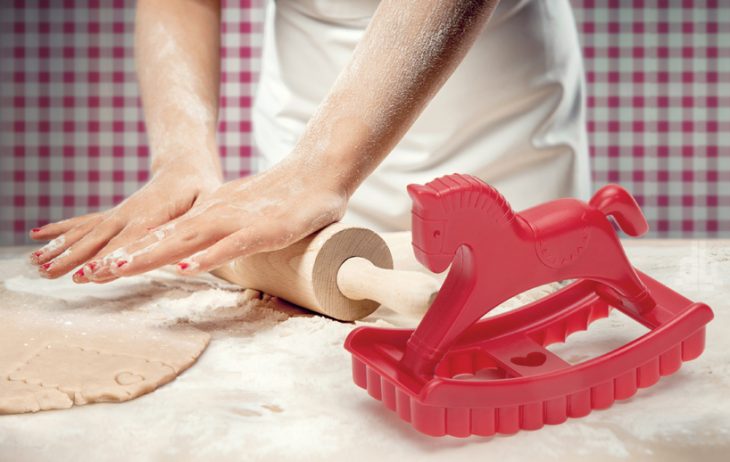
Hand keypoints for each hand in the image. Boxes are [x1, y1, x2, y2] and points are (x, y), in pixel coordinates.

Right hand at [29, 163, 221, 280]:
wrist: (186, 163)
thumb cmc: (202, 188)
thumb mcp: (208, 203)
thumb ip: (198, 225)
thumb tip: (186, 248)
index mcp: (151, 216)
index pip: (128, 242)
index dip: (110, 259)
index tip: (90, 274)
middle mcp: (128, 215)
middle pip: (97, 239)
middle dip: (74, 258)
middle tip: (50, 274)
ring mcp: (118, 213)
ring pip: (85, 232)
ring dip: (60, 248)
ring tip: (35, 264)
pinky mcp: (114, 214)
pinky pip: (84, 223)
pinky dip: (61, 229)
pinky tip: (36, 235)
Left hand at [80, 158, 347, 280]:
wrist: (319, 172)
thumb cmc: (285, 196)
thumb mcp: (244, 215)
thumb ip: (224, 231)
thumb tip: (204, 252)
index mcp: (210, 214)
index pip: (165, 236)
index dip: (133, 252)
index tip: (100, 269)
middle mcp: (216, 215)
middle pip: (166, 239)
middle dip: (129, 257)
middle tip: (91, 274)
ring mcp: (239, 221)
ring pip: (189, 241)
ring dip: (154, 255)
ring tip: (121, 269)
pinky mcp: (264, 230)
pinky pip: (230, 246)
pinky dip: (205, 257)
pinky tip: (183, 267)